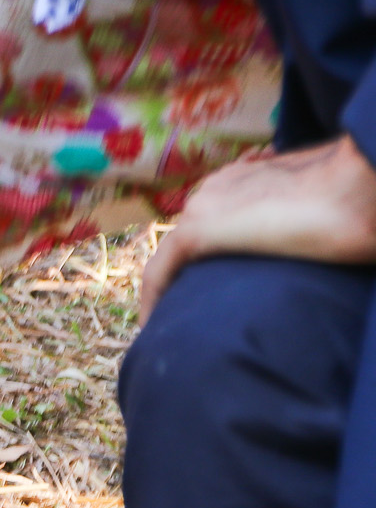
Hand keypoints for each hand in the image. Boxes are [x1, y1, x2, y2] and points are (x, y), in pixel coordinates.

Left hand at [140, 137, 375, 315]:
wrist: (366, 184)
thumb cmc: (360, 198)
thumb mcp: (322, 208)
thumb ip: (300, 222)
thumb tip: (315, 244)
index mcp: (246, 178)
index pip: (214, 221)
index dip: (210, 257)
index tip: (211, 289)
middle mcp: (218, 187)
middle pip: (188, 242)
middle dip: (185, 279)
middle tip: (188, 318)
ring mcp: (205, 205)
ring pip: (172, 257)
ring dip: (170, 292)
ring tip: (172, 328)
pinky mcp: (198, 229)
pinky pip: (159, 270)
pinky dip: (153, 298)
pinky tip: (152, 329)